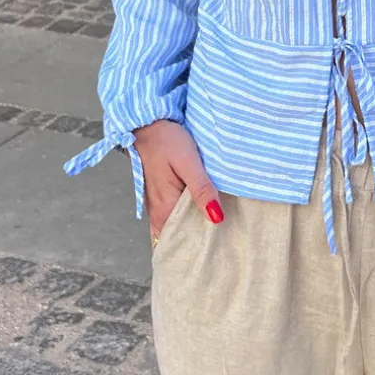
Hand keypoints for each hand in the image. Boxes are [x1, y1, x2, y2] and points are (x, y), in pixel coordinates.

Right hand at [133, 119, 223, 240]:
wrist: (148, 125)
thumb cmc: (167, 141)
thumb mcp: (188, 162)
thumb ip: (201, 190)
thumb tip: (217, 217)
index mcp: (164, 209)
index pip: (182, 242)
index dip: (200, 248)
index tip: (221, 249)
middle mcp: (157, 213)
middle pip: (180, 239)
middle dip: (200, 243)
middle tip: (225, 243)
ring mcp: (157, 206)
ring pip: (178, 228)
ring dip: (195, 230)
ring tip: (219, 231)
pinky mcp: (160, 197)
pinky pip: (175, 217)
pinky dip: (188, 219)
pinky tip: (204, 214)